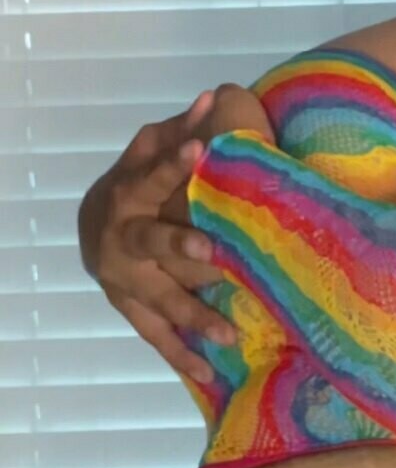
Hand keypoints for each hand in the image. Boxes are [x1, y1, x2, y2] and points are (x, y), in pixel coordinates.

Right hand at [82, 84, 273, 384]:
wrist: (95, 226)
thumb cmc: (137, 182)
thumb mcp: (151, 151)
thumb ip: (182, 128)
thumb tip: (216, 94)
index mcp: (127, 192)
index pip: (150, 172)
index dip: (172, 160)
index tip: (200, 144)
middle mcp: (121, 237)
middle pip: (150, 240)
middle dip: (178, 244)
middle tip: (212, 249)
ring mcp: (124, 278)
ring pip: (158, 297)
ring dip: (192, 315)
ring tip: (229, 333)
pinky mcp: (131, 307)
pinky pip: (155, 335)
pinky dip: (181, 354)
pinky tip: (210, 373)